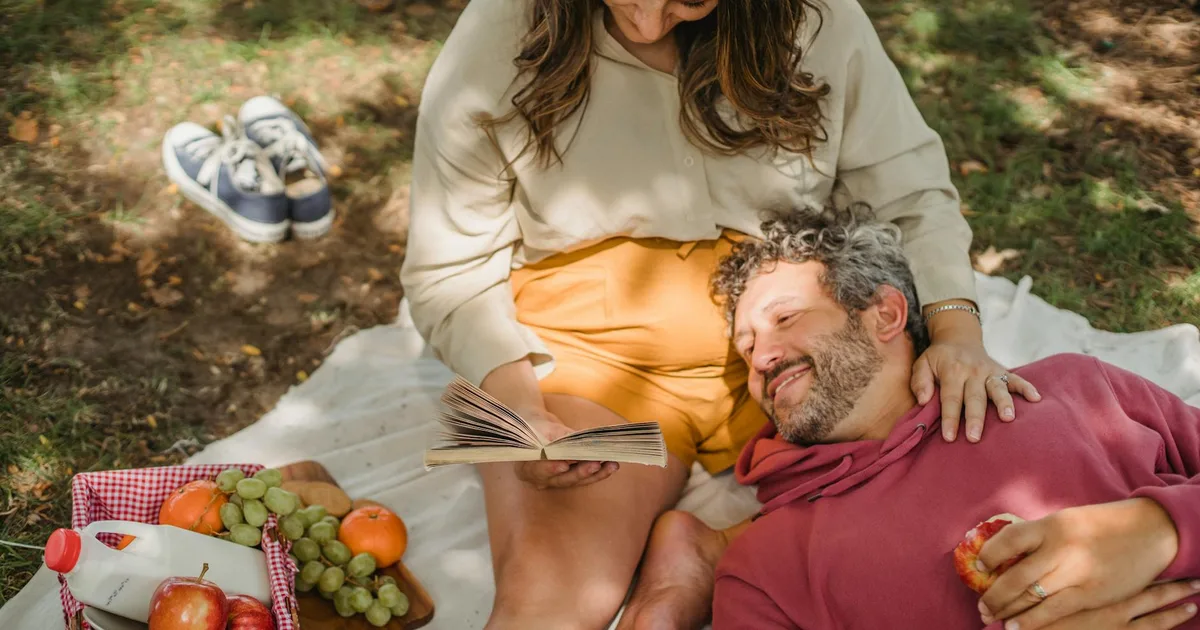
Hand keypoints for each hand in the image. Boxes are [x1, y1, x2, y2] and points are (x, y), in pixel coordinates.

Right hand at [513, 407, 619, 489]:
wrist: (536, 428)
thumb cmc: (535, 427)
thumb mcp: (542, 427)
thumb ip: (555, 436)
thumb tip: (574, 440)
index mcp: (525, 468)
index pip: (538, 470)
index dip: (551, 468)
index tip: (563, 465)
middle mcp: (541, 480)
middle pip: (562, 479)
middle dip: (580, 472)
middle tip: (595, 464)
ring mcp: (555, 481)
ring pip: (576, 481)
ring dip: (595, 473)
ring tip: (611, 464)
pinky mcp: (568, 477)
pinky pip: (583, 478)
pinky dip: (598, 472)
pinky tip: (611, 465)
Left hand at [911, 335, 1039, 442]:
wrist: (958, 338)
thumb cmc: (938, 358)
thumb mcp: (922, 363)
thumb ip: (920, 381)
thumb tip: (922, 400)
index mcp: (952, 371)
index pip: (950, 397)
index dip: (950, 418)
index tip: (949, 437)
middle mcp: (973, 371)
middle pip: (975, 397)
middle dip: (975, 418)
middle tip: (974, 437)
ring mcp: (990, 371)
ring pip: (998, 388)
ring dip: (1003, 403)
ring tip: (1008, 418)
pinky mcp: (1002, 371)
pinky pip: (1017, 378)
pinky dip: (1027, 388)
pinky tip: (1036, 399)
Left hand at [977, 498, 1180, 628]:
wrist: (1150, 532)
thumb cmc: (1100, 525)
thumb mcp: (1065, 520)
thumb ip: (1038, 537)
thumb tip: (1004, 554)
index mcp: (1051, 525)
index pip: (1009, 540)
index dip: (989, 554)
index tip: (979, 565)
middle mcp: (1061, 549)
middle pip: (1016, 577)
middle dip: (993, 594)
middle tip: (981, 605)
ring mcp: (1077, 573)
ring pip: (1032, 598)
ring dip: (1007, 611)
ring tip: (991, 618)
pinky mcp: (1092, 594)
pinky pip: (1055, 612)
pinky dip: (1032, 622)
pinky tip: (1016, 627)